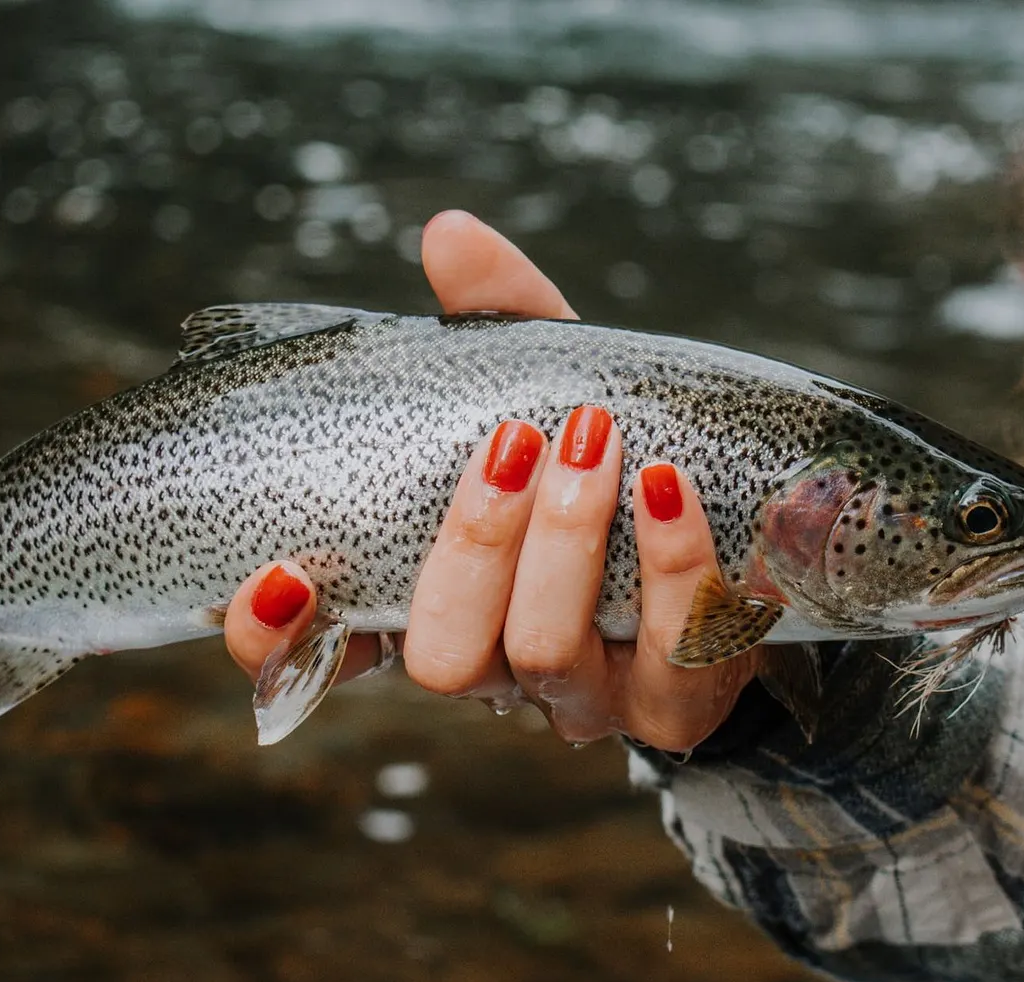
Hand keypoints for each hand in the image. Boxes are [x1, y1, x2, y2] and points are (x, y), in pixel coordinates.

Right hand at [223, 210, 758, 751]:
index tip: (283, 572)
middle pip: (440, 657)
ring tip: (591, 439)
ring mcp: (583, 698)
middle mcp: (495, 669)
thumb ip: (498, 323)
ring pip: (539, 655)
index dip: (278, 639)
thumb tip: (450, 233)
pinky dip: (671, 562)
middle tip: (510, 445)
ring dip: (560, 543)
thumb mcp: (553, 389)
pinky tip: (669, 483)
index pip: (317, 657)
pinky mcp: (676, 705)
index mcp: (432, 606)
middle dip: (469, 548)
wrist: (745, 546)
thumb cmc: (614, 469)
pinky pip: (669, 653)